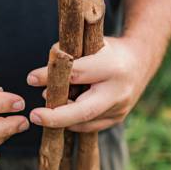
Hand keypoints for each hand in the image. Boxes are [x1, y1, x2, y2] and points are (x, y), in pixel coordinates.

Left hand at [26, 36, 151, 131]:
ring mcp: (119, 109)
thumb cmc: (108, 50)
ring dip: (62, 117)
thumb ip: (66, 57)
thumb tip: (38, 79)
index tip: (30, 78)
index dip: (52, 77)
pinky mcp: (117, 119)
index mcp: (112, 67)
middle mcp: (118, 92)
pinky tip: (63, 111)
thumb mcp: (89, 44)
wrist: (140, 62)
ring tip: (48, 109)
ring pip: (84, 121)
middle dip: (57, 117)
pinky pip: (89, 125)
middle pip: (84, 111)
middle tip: (35, 116)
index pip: (77, 74)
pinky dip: (72, 121)